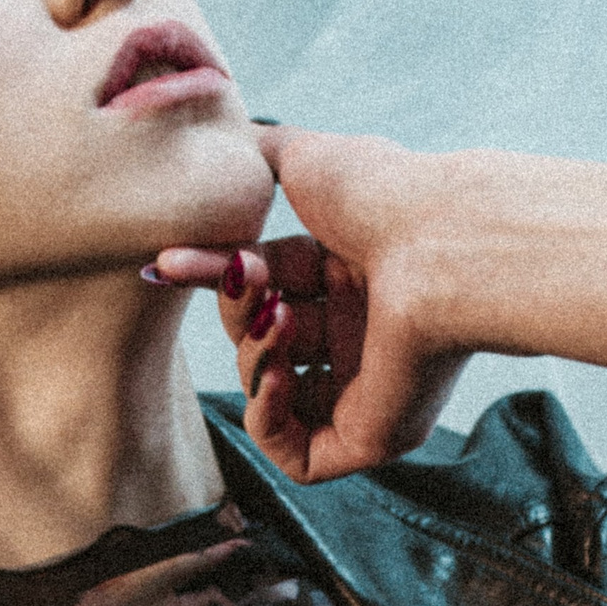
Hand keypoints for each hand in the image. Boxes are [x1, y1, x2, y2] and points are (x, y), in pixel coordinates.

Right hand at [147, 126, 469, 481]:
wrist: (438, 243)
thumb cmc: (383, 196)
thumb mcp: (306, 158)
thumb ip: (260, 154)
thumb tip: (225, 152)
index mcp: (355, 272)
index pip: (266, 288)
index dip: (217, 276)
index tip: (169, 263)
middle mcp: (365, 330)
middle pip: (263, 340)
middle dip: (237, 313)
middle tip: (250, 280)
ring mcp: (372, 387)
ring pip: (273, 395)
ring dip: (252, 358)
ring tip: (277, 320)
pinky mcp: (375, 438)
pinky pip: (296, 453)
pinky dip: (266, 414)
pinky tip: (276, 372)